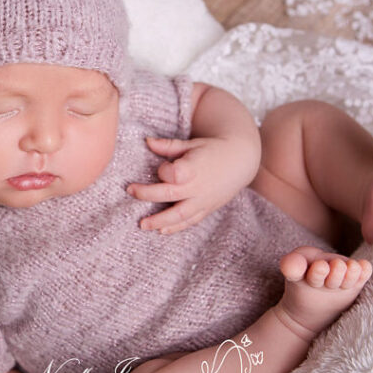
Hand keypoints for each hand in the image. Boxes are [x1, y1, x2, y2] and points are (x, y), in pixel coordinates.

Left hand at [127, 135, 251, 234]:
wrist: (241, 160)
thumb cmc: (213, 149)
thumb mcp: (192, 143)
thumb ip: (169, 145)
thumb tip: (146, 141)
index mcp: (195, 167)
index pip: (173, 173)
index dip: (163, 170)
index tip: (161, 166)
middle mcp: (199, 186)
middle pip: (169, 194)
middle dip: (147, 195)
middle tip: (130, 191)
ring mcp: (203, 200)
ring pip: (179, 214)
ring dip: (159, 221)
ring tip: (142, 225)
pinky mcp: (207, 208)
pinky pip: (190, 221)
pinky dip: (176, 227)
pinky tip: (161, 231)